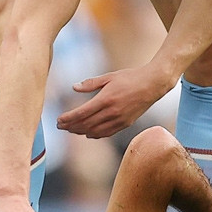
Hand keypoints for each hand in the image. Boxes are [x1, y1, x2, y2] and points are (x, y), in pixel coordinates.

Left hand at [56, 66, 176, 138]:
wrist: (153, 84)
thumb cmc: (131, 77)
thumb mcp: (109, 76)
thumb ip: (91, 83)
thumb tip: (74, 87)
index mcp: (106, 99)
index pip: (82, 113)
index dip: (68, 118)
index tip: (58, 120)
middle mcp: (112, 112)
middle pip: (86, 124)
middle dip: (71, 126)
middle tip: (60, 126)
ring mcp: (120, 120)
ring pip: (95, 131)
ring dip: (81, 132)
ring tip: (71, 130)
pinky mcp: (126, 124)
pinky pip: (107, 133)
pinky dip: (95, 134)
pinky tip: (88, 133)